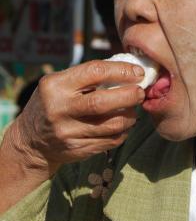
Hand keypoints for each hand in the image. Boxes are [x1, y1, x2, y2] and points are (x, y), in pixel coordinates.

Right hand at [5, 60, 144, 176]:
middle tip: (140, 92)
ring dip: (130, 116)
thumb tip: (128, 70)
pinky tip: (124, 124)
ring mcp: (68, 132)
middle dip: (129, 96)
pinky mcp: (77, 150)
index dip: (121, 71)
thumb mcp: (59, 83)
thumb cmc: (53, 103)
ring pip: (111, 125)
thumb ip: (87, 77)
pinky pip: (111, 140)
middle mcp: (60, 109)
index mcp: (55, 86)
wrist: (30, 141)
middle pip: (103, 102)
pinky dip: (123, 131)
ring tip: (133, 109)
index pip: (94, 72)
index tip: (138, 73)